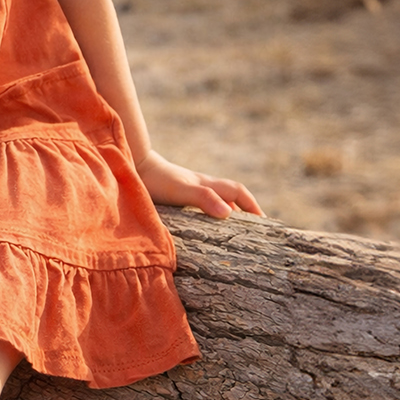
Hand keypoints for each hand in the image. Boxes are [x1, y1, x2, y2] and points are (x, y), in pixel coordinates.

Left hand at [135, 151, 263, 220]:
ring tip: (233, 234)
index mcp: (207, 184)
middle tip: (255, 232)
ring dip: (228, 213)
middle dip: (245, 210)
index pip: (239, 192)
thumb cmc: (156, 180)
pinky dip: (209, 215)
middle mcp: (202, 185)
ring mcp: (190, 188)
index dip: (253, 206)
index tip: (265, 223)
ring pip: (216, 200)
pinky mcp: (177, 193)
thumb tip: (229, 213)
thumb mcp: (181, 191)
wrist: (133, 164)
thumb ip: (203, 199)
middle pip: (231, 196)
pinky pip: (201, 204)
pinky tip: (203, 228)